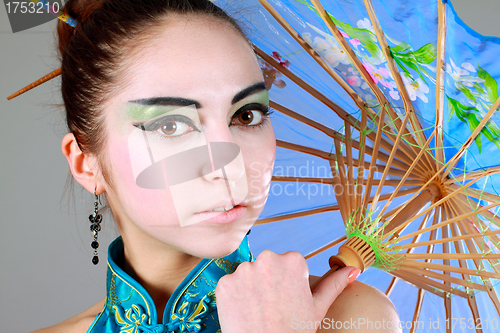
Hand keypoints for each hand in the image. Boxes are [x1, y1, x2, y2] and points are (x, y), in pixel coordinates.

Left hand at [215, 250, 359, 331]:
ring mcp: (243, 270)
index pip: (289, 263)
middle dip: (270, 281)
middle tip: (274, 306)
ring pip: (249, 273)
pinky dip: (235, 296)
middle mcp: (267, 258)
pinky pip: (231, 284)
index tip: (288, 299)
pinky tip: (244, 311)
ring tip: (259, 310)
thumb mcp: (317, 308)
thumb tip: (353, 269)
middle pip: (268, 265)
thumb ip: (333, 284)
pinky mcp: (224, 282)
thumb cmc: (294, 331)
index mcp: (292, 260)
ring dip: (252, 287)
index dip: (289, 283)